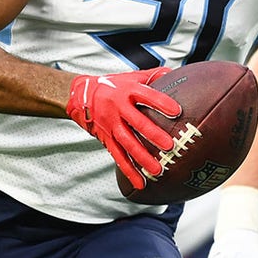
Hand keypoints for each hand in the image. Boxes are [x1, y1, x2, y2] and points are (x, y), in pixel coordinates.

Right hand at [65, 67, 178, 189]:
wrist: (81, 95)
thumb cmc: (114, 85)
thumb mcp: (132, 76)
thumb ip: (154, 76)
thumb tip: (175, 73)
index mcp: (128, 90)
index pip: (146, 95)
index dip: (161, 102)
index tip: (177, 111)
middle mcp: (118, 108)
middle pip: (137, 122)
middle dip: (153, 135)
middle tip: (169, 145)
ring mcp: (111, 125)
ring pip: (127, 143)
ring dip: (142, 158)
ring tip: (158, 170)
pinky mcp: (106, 139)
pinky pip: (118, 156)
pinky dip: (129, 171)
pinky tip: (141, 183)